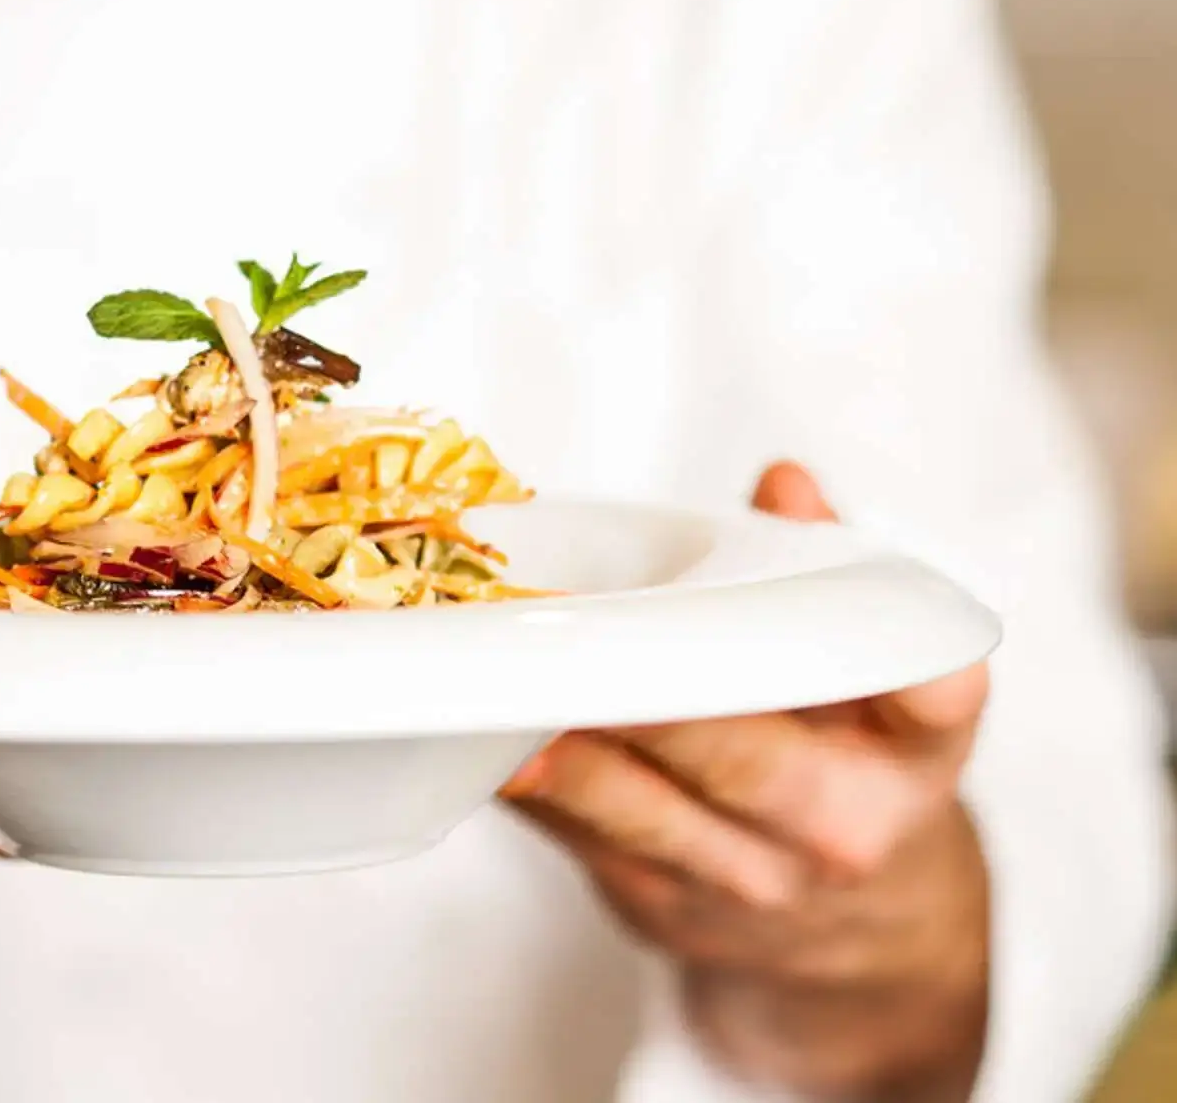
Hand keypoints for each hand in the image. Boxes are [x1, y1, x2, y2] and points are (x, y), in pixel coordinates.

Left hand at [501, 463, 990, 1099]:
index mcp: (915, 752)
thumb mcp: (873, 681)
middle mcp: (839, 825)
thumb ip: (829, 570)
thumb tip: (784, 485)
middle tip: (572, 629)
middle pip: (742, 755)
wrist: (854, 930)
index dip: (887, 658)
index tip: (810, 606)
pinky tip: (484, 730)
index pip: (932, 699)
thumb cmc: (847, 764)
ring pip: (641, 809)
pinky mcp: (659, 902)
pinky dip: (529, 782)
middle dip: (651, 697)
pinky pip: (581, 836)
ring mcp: (746, 877)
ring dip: (562, 747)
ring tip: (503, 687)